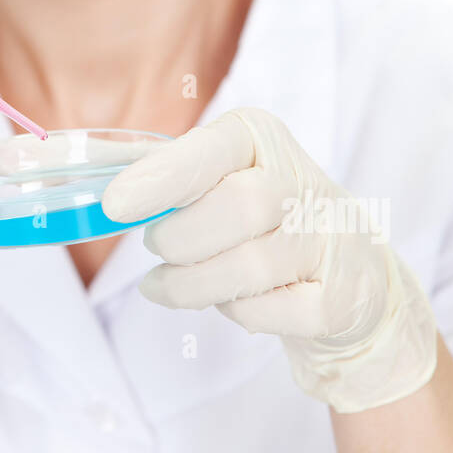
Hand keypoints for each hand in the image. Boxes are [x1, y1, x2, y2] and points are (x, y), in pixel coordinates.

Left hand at [101, 107, 437, 412]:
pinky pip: (270, 311)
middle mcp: (307, 183)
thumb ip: (166, 175)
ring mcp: (332, 241)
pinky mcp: (341, 298)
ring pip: (251, 265)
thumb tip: (99, 175)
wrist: (353, 278)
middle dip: (180, 238)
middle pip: (239, 206)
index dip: (162, 176)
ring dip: (192, 283)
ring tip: (167, 282)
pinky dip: (235, 311)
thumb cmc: (262, 221)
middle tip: (154, 246)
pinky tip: (227, 300)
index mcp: (264, 141)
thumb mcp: (222, 179)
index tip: (114, 205)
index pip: (215, 149)